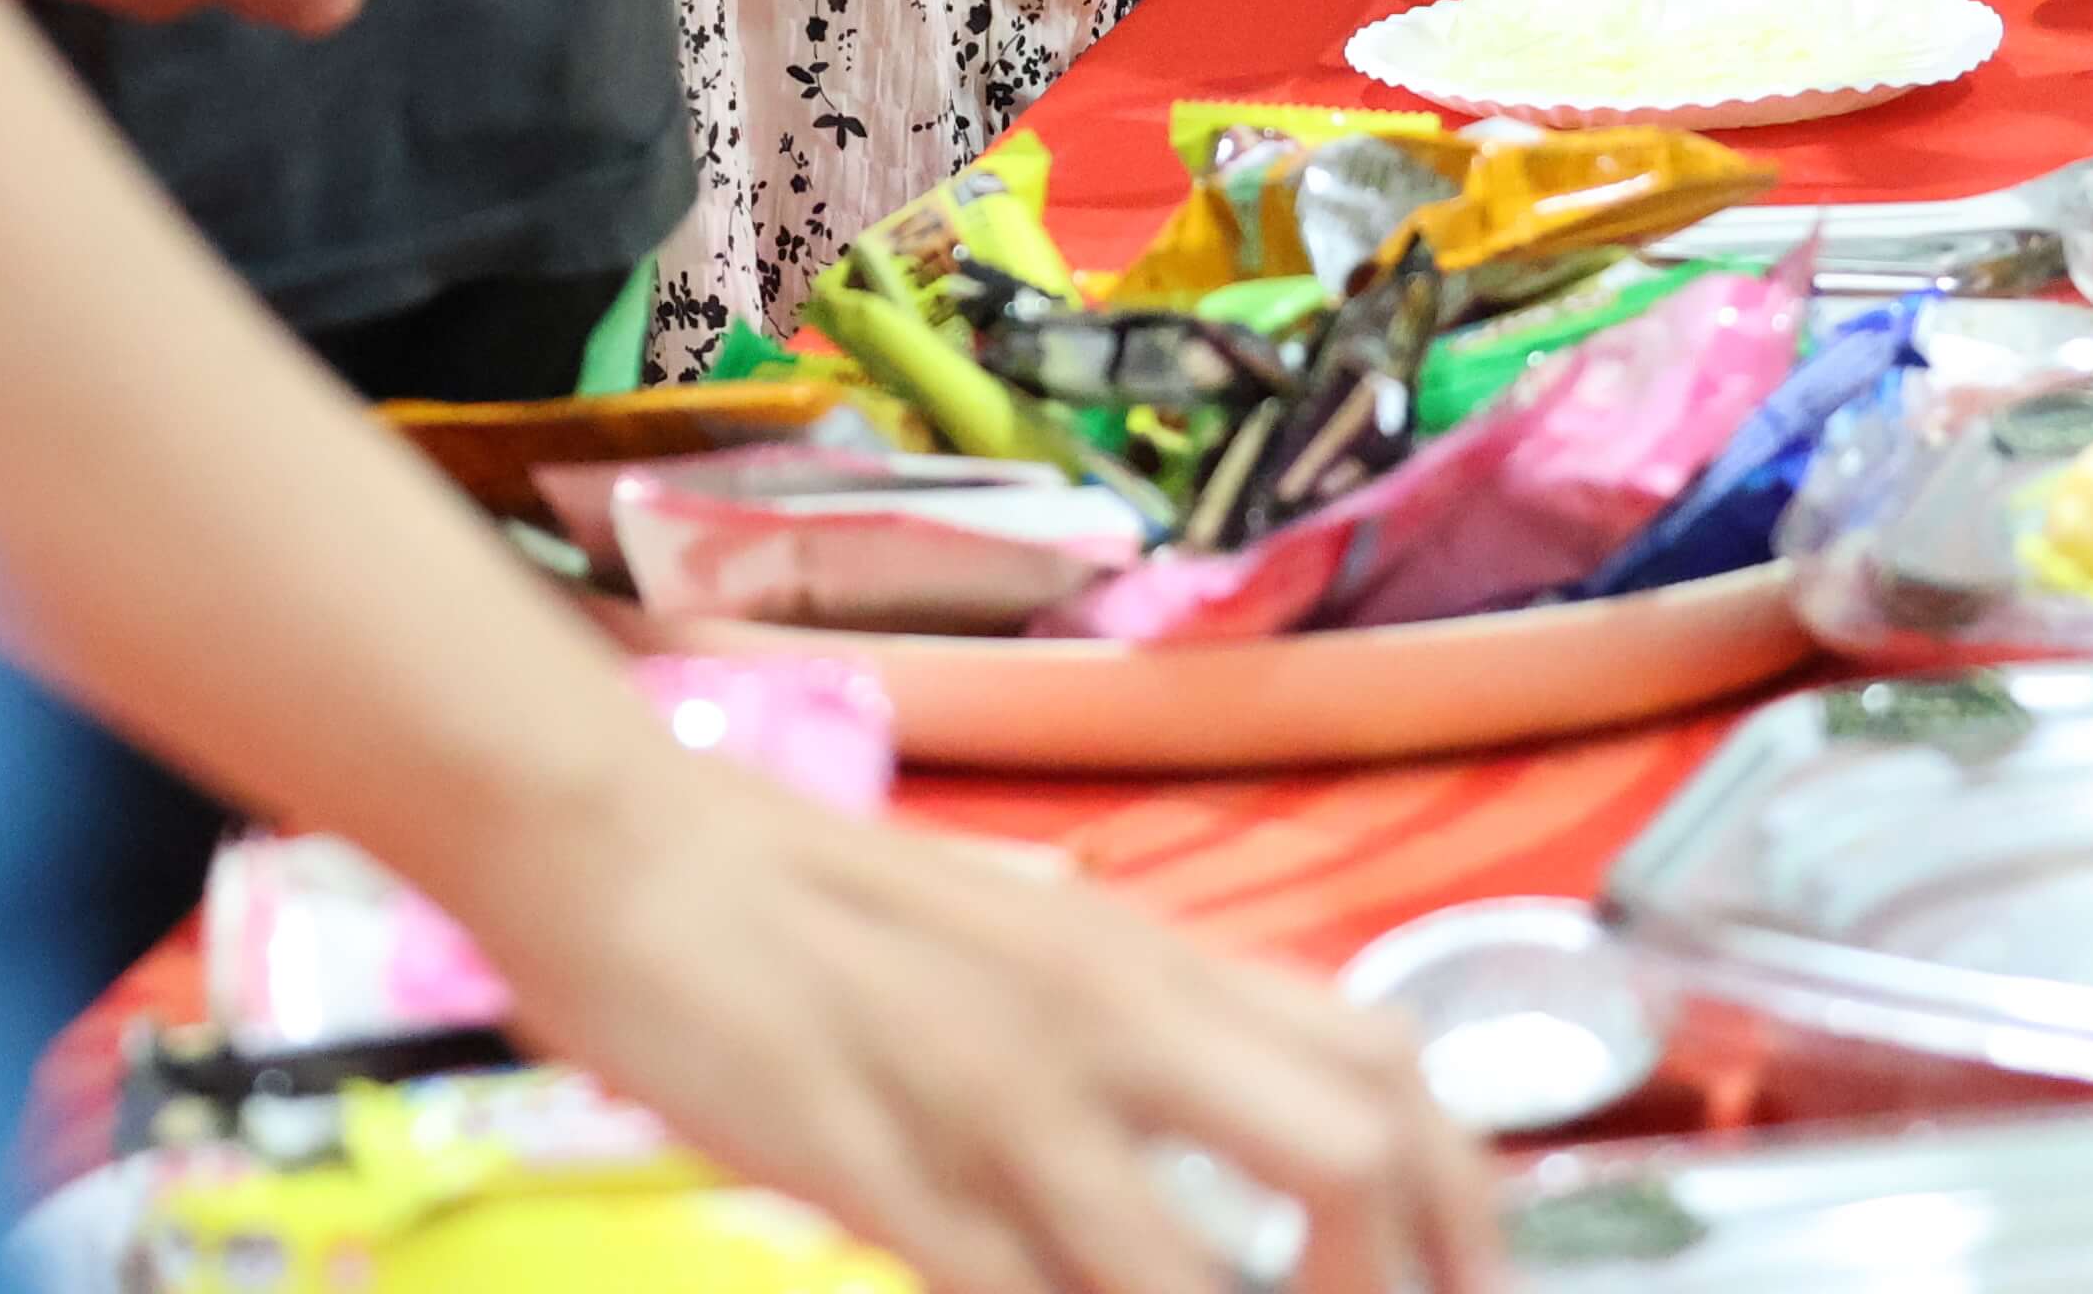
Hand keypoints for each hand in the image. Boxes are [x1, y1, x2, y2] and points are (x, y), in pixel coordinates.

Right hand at [457, 753, 1501, 1293]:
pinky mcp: (880, 1174)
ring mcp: (996, 1103)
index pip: (1380, 1062)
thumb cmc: (806, 901)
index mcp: (1139, 955)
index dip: (1460, 1199)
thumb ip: (1125, 1034)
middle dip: (1392, 1287)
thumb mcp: (1009, 944)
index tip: (1470, 1288)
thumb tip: (1227, 1140)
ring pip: (1185, 1280)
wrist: (623, 842)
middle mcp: (1101, 1017)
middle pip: (1350, 1156)